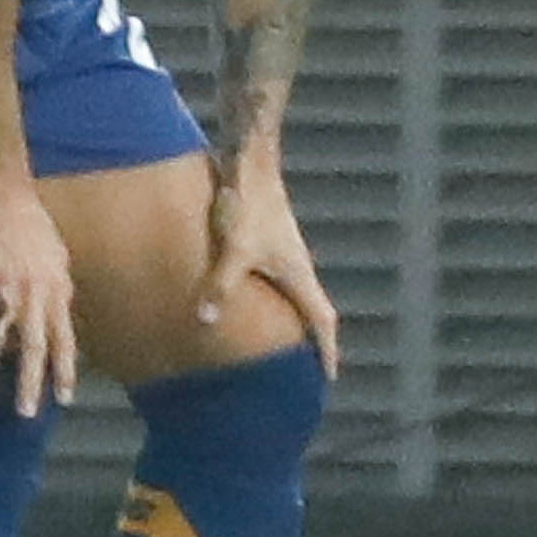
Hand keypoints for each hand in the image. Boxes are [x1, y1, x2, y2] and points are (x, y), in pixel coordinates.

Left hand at [202, 155, 339, 378]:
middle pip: (313, 309)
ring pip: (297, 292)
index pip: (321, 320)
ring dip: (296, 317)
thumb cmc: (247, 203)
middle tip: (310, 366)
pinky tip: (254, 299)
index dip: (326, 350)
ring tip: (284, 340)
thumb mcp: (233, 248)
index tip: (329, 376)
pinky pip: (279, 278)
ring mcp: (285, 250)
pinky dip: (276, 297)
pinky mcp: (269, 238)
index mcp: (297, 273)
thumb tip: (206, 321)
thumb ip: (221, 285)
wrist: (249, 160)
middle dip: (314, 339)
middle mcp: (297, 264)